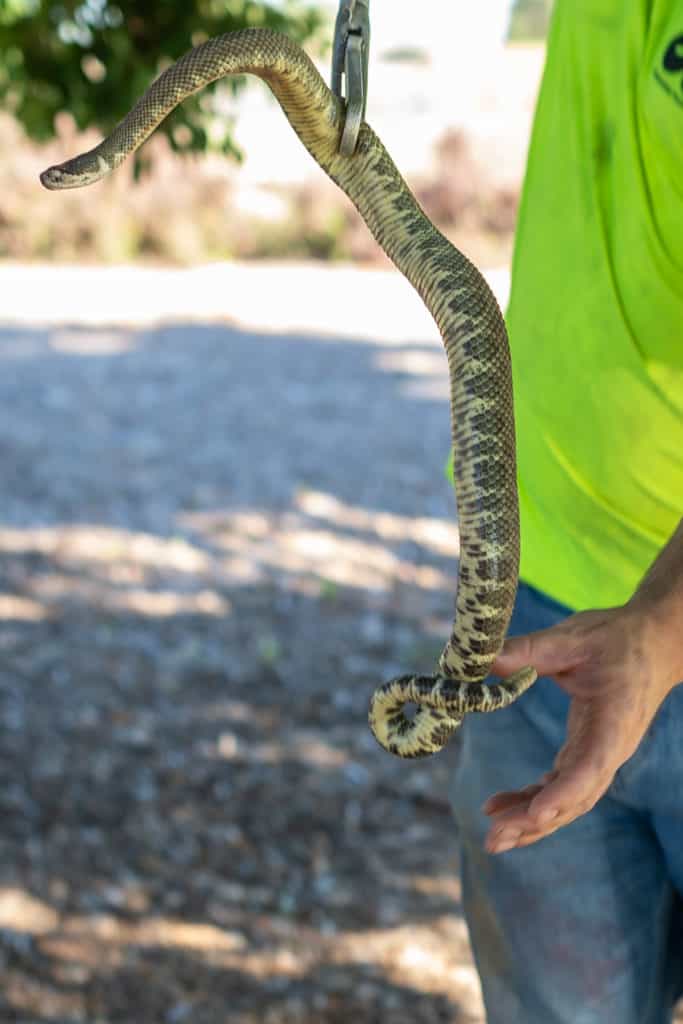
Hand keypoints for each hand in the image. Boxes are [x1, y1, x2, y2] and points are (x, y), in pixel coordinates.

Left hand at [483, 603, 677, 853]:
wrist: (655, 641)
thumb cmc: (617, 638)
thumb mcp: (571, 638)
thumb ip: (528, 651)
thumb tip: (482, 659)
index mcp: (612, 724)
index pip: (589, 768)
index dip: (563, 794)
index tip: (537, 814)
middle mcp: (609, 749)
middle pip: (574, 798)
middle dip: (534, 822)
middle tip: (494, 840)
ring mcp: (600, 754)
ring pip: (566, 799)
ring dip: (530, 820)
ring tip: (493, 836)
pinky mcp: (588, 750)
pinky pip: (560, 785)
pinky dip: (532, 799)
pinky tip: (499, 805)